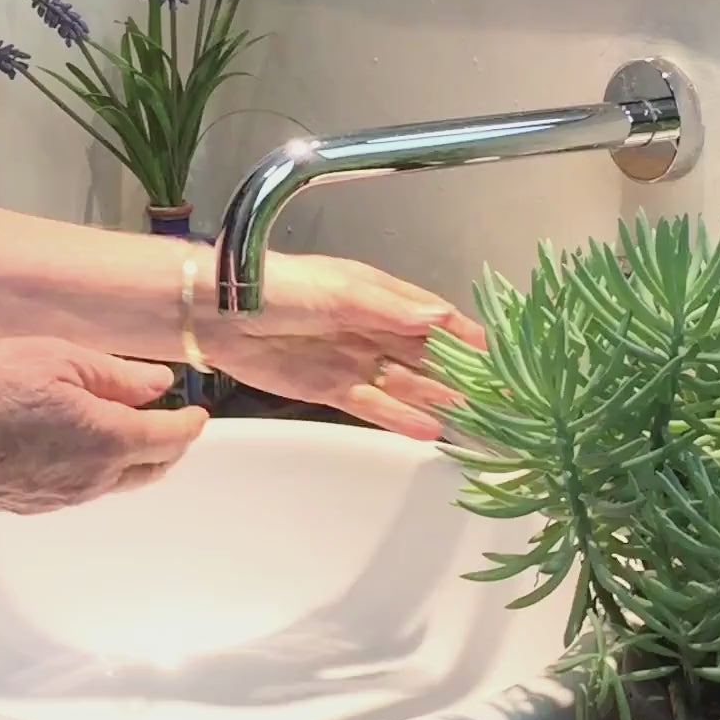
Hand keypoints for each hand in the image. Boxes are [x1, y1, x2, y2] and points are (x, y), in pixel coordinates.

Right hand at [0, 340, 207, 513]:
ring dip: (132, 457)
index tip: (199, 411)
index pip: (171, 438)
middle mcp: (93, 478)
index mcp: (108, 438)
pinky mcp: (33, 504)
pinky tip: (76, 442)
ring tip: (123, 424)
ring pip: (117, 481)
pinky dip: (97, 466)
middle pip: (152, 469)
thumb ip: (115, 375)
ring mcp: (62, 497)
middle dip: (169, 444)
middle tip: (170, 418)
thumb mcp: (55, 358)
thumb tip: (158, 386)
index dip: (191, 423)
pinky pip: (82, 487)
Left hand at [202, 253, 484, 439]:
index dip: (467, 336)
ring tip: (475, 420)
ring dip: (437, 399)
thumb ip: (391, 310)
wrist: (218, 314)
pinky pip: (373, 405)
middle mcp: (369, 326)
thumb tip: (440, 320)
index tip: (500, 358)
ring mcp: (350, 358)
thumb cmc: (277, 287)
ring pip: (405, 383)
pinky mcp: (328, 387)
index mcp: (376, 294)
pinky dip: (400, 418)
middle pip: (425, 353)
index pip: (433, 317)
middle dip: (460, 374)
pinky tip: (430, 432)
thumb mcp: (341, 292)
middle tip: (499, 399)